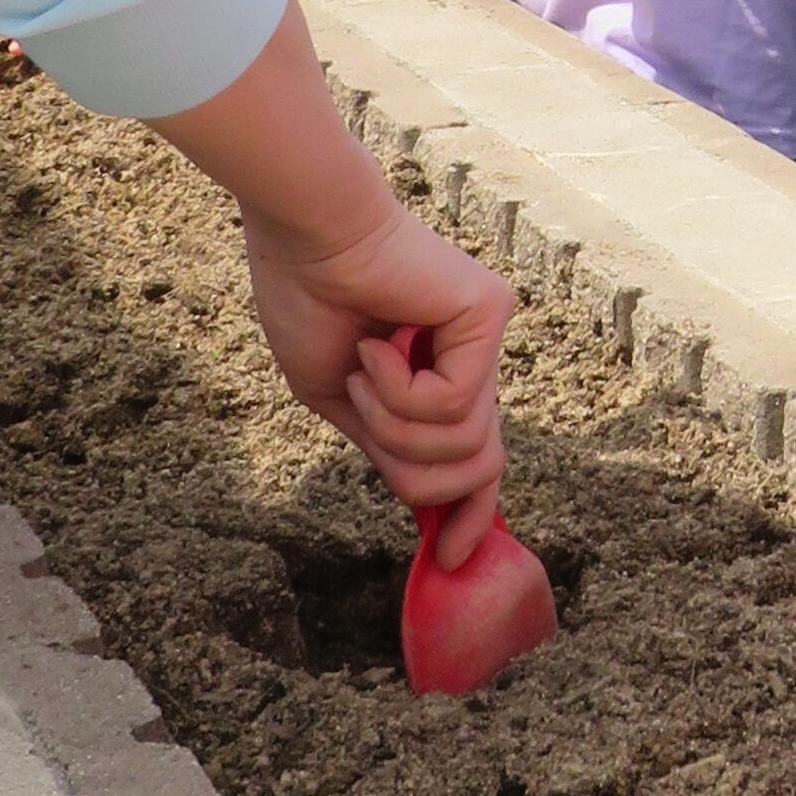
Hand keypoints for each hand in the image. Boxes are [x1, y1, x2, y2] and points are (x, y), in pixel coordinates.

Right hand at [239, 196, 514, 520]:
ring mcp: (487, 340)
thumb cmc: (307, 300)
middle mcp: (473, 362)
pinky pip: (454, 405)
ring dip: (393, 421)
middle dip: (420, 474)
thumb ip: (386, 446)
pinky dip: (400, 389)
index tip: (446, 561)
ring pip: (462, 447)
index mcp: (439, 380)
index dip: (470, 519)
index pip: (478, 464)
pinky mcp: (491, 315)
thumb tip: (425, 505)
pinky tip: (381, 341)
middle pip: (480, 469)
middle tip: (367, 409)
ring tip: (366, 364)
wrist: (304, 234)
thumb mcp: (340, 400)